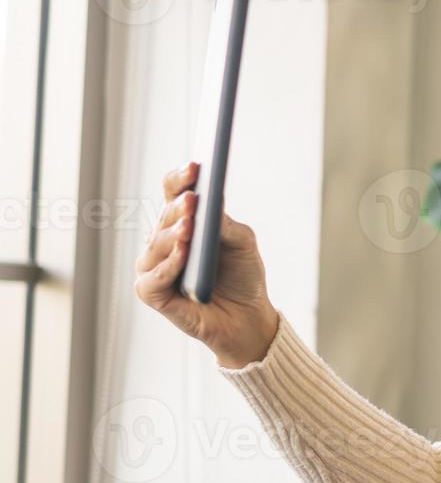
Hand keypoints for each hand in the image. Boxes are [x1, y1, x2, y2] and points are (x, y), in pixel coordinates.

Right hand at [133, 161, 280, 368]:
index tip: (197, 166)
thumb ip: (227, 225)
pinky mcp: (152, 293)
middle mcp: (163, 241)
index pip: (173, 193)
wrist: (247, 317)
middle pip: (165, 217)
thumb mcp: (243, 244)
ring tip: (190, 225)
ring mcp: (154, 266)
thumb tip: (210, 205)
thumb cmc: (242, 276)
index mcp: (182, 222)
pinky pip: (153, 277)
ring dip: (174, 235)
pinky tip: (183, 253)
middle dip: (180, 207)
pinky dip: (169, 265)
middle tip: (194, 198)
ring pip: (156, 245)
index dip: (181, 178)